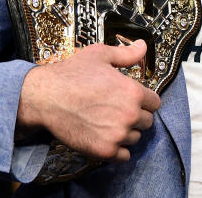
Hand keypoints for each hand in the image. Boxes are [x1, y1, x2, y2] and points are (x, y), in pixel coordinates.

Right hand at [17, 40, 160, 161]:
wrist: (46, 97)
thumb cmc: (72, 73)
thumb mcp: (101, 55)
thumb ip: (127, 53)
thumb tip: (143, 45)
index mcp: (133, 92)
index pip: (155, 103)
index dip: (144, 100)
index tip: (131, 99)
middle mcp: (130, 115)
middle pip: (147, 122)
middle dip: (136, 116)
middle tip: (117, 110)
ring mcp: (117, 135)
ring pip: (135, 138)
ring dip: (126, 132)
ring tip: (108, 122)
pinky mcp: (104, 151)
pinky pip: (124, 156)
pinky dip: (118, 150)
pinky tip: (106, 137)